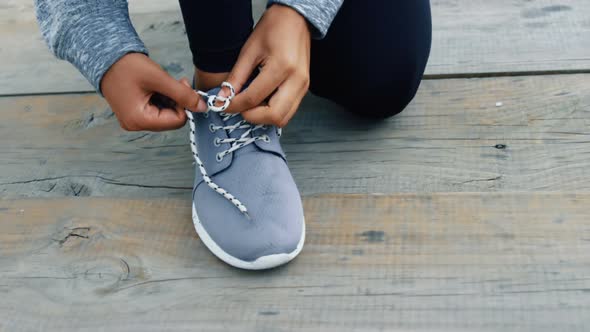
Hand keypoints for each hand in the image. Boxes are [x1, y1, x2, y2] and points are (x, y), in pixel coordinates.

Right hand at [101, 53, 205, 131]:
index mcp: (139, 120)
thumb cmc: (128, 66)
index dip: (185, 104)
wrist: (106, 57)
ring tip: (162, 83)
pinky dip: (162, 100)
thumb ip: (183, 94)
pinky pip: (156, 111)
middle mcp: (135, 125)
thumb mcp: (160, 79)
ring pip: (165, 116)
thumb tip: (203, 107)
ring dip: (170, 100)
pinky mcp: (134, 114)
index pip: (177, 121)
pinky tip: (157, 87)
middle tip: (175, 82)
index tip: (182, 85)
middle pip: (171, 120)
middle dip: (177, 102)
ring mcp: (133, 121)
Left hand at [223, 4, 310, 126]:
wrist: (295, 20)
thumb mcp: (249, 50)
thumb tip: (224, 97)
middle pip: (274, 116)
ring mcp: (303, 87)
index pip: (254, 97)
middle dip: (252, 116)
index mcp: (282, 67)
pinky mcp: (304, 89)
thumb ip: (236, 77)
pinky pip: (288, 111)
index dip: (235, 105)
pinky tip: (262, 101)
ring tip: (250, 104)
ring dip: (264, 117)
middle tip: (239, 107)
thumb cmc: (273, 29)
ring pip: (283, 118)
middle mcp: (296, 81)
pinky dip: (273, 112)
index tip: (223, 104)